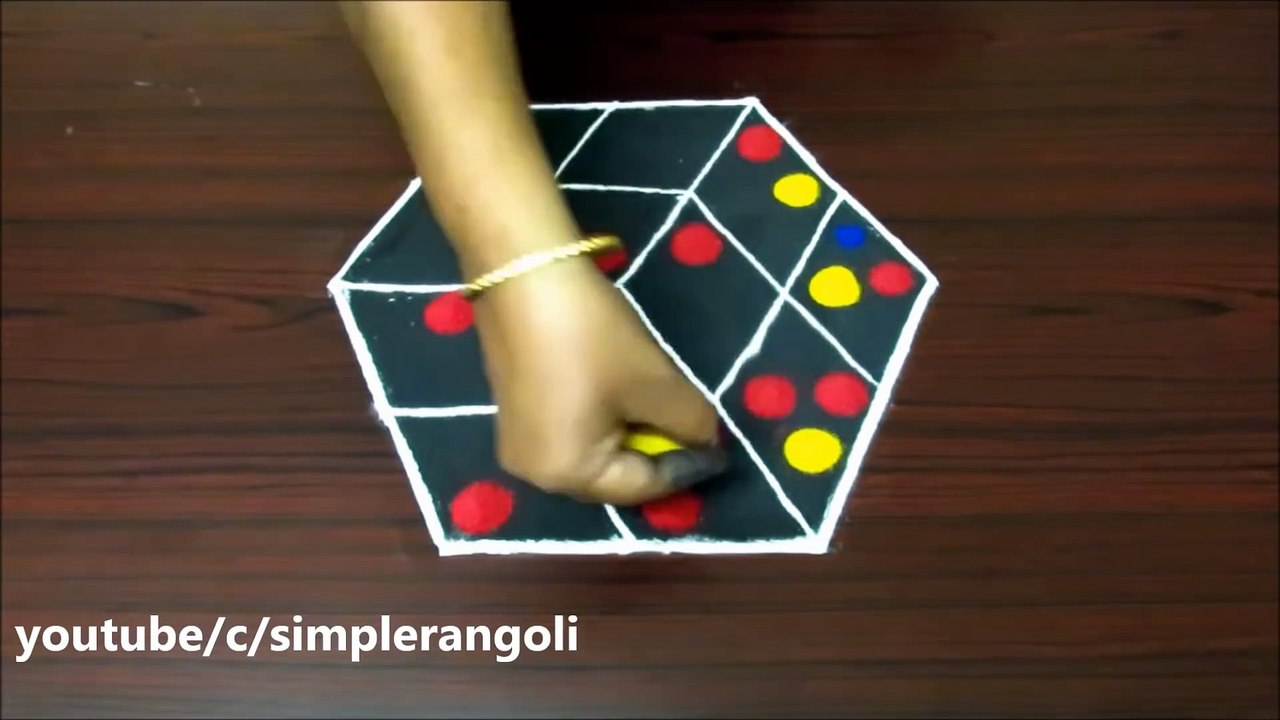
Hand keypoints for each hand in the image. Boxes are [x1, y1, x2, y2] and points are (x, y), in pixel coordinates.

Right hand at [469, 257, 722, 505]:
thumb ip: (691, 425)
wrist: (523, 271)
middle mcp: (534, 472)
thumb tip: (703, 441)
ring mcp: (517, 439)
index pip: (644, 486)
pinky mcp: (515, 408)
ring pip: (592, 449)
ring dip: (630, 431)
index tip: (722, 450)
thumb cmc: (593, 338)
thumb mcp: (656, 384)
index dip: (688, 467)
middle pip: (613, 474)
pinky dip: (603, 416)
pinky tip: (620, 386)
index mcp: (567, 476)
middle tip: (692, 424)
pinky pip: (570, 428)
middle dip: (656, 450)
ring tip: (657, 400)